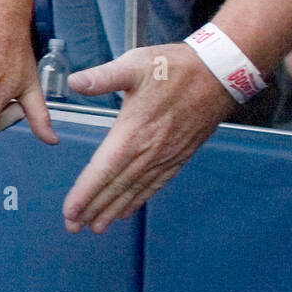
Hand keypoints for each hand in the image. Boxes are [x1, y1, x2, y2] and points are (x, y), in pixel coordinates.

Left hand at [63, 43, 234, 233]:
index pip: (104, 169)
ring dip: (114, 209)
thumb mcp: (136, 64)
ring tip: (97, 226)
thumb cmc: (177, 67)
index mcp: (134, 131)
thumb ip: (103, 77)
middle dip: (93, 208)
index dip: (85, 193)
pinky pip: (156, 184)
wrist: (220, 73)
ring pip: (135, 190)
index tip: (70, 211)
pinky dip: (140, 199)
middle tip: (74, 226)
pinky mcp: (179, 155)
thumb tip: (76, 82)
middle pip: (116, 187)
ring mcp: (166, 156)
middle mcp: (149, 151)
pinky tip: (129, 209)